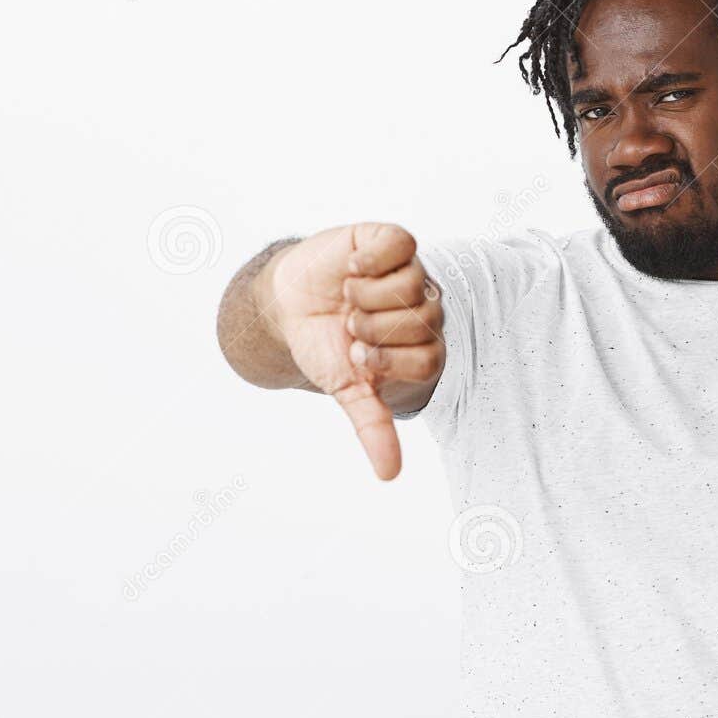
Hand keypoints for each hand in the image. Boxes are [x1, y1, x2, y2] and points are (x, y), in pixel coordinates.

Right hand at [264, 223, 444, 479]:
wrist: (288, 306)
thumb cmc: (325, 347)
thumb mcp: (348, 389)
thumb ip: (373, 426)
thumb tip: (389, 475)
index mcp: (423, 347)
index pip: (428, 360)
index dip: (387, 361)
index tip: (356, 357)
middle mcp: (425, 310)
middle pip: (422, 323)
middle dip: (372, 330)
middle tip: (349, 326)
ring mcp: (411, 273)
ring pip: (412, 286)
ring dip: (368, 297)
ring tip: (348, 298)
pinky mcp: (390, 242)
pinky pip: (401, 245)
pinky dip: (372, 261)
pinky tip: (351, 269)